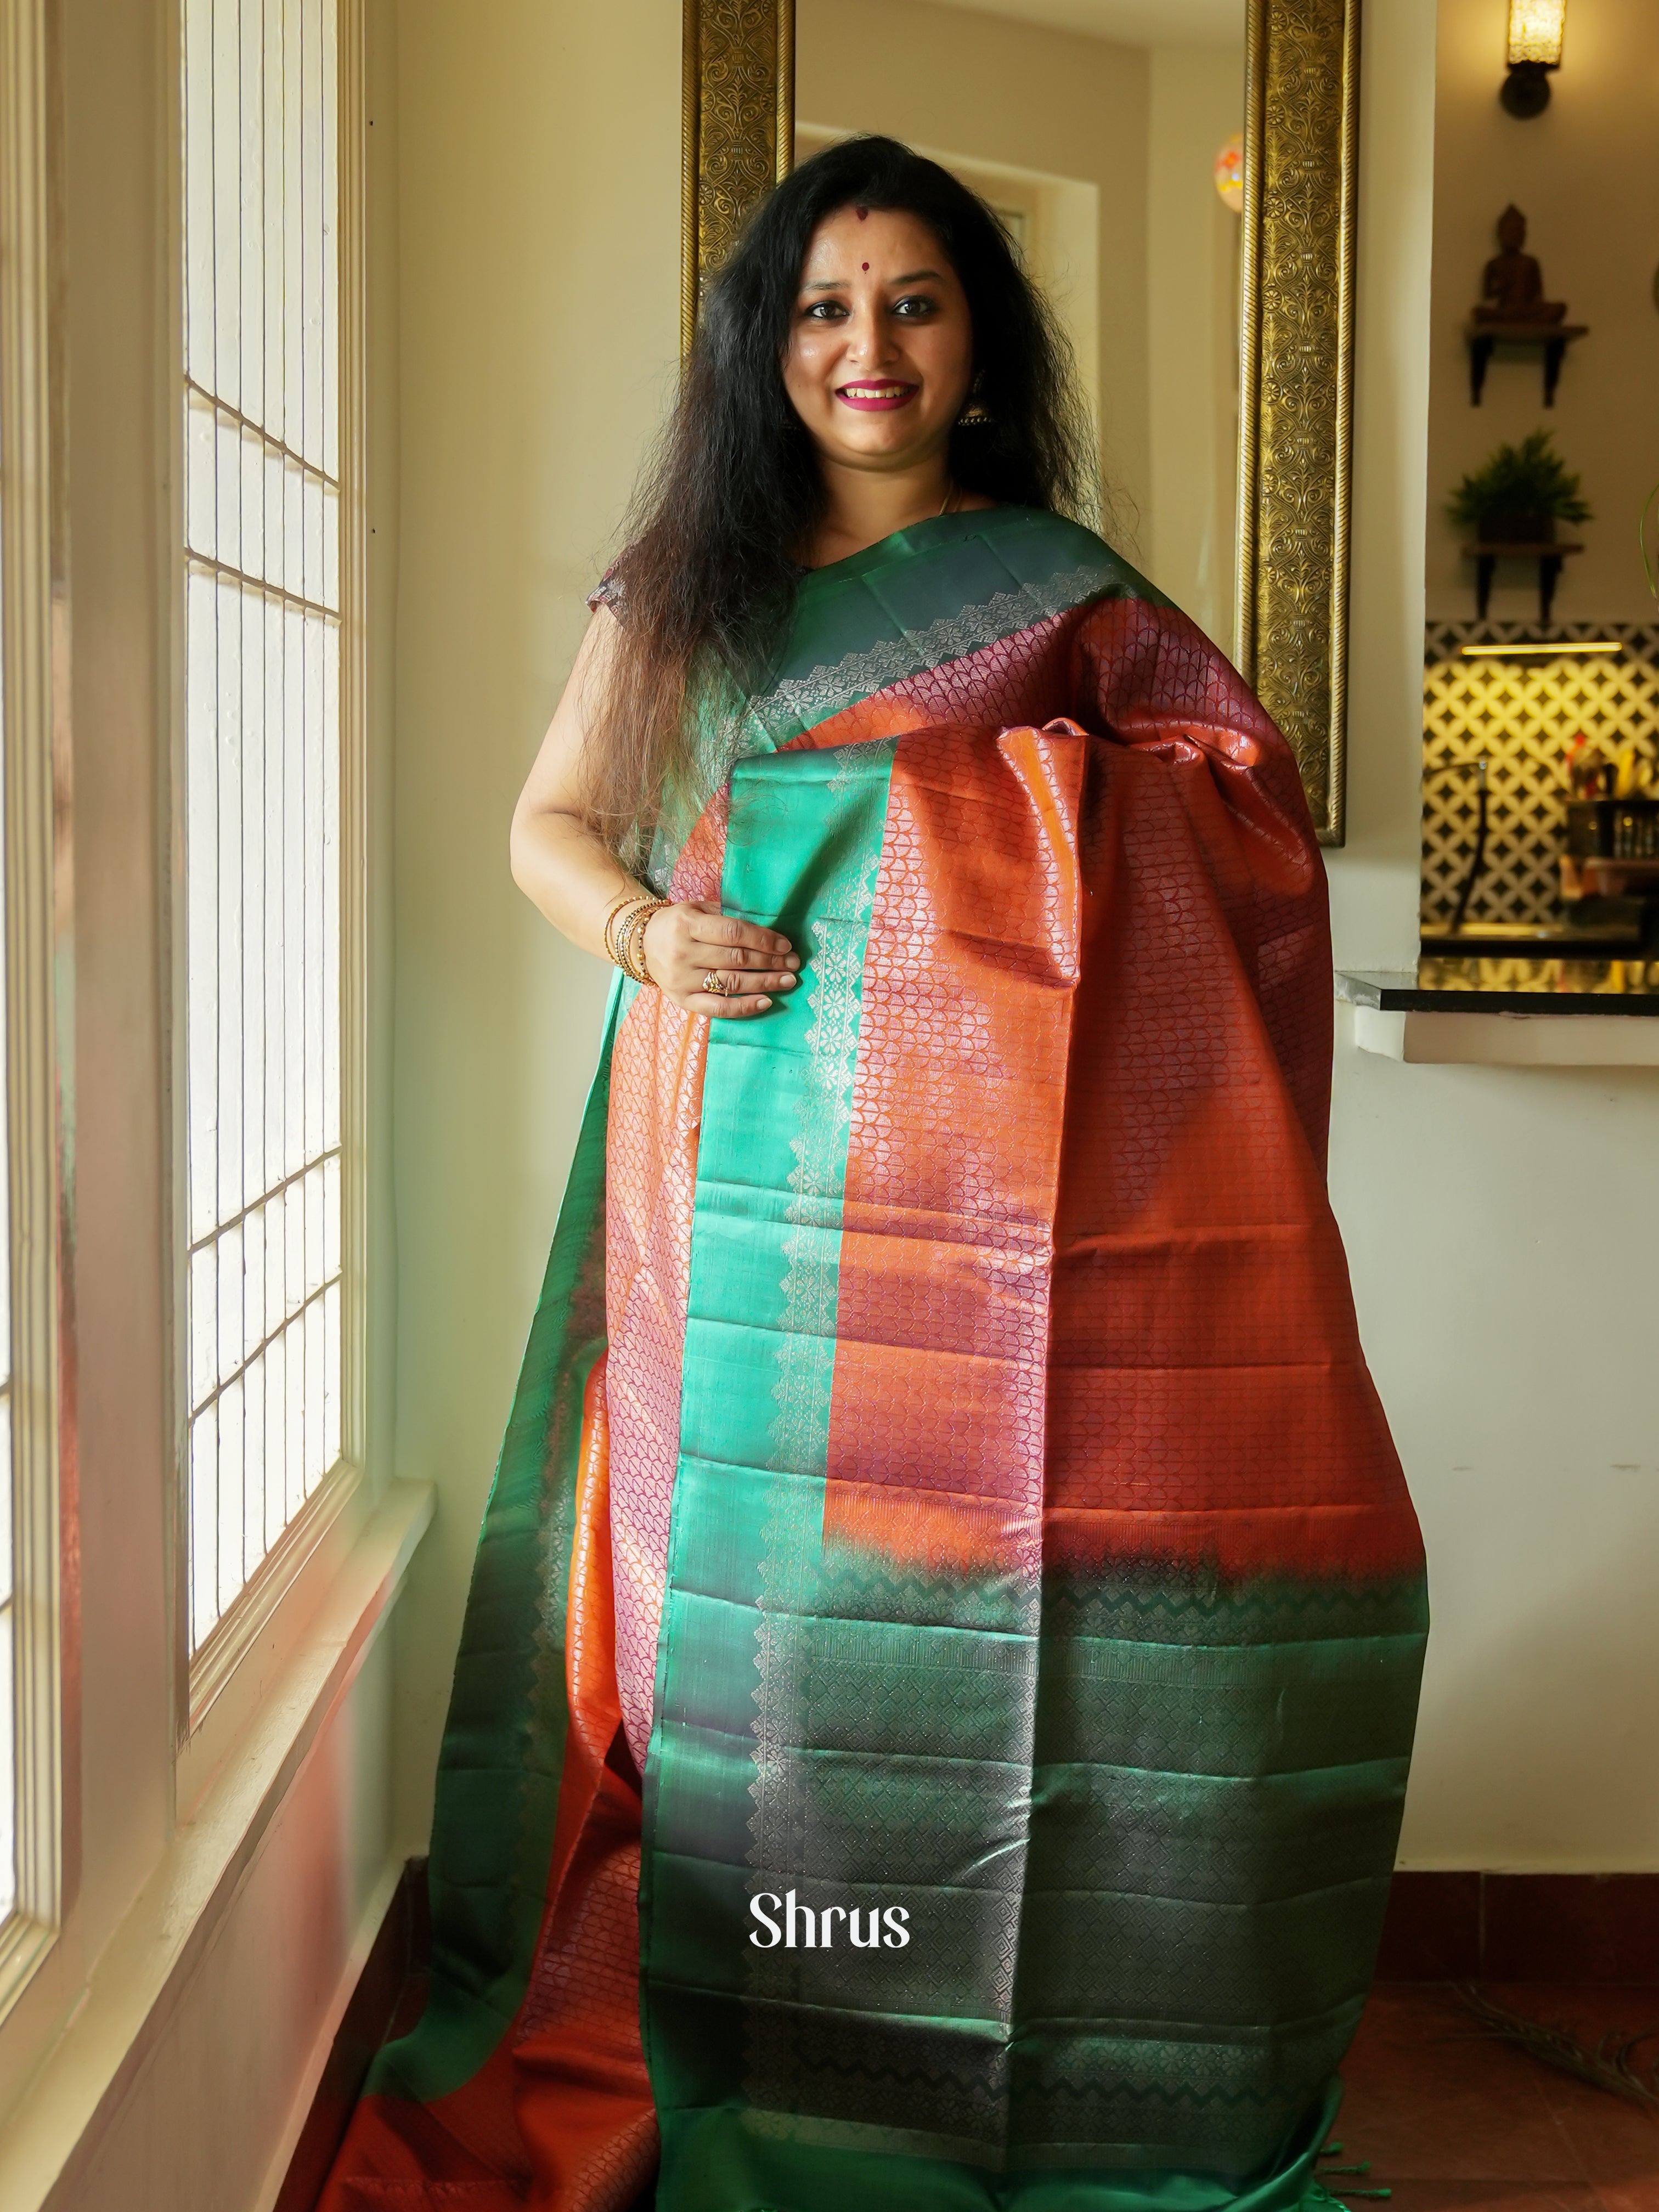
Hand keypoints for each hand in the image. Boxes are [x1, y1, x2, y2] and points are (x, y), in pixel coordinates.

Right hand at [641, 899, 800, 1017]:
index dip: (763, 939)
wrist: (641, 944)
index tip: (785, 945)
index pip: (733, 933)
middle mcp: (684, 953)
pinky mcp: (683, 1000)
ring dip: (764, 983)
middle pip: (736, 959)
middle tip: (793, 963)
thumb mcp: (697, 910)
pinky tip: (765, 1002)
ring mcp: (683, 979)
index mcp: (688, 925)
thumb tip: (766, 932)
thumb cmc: (678, 924)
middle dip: (770, 961)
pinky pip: (718, 1008)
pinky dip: (743, 1007)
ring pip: (732, 983)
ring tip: (787, 980)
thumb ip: (726, 918)